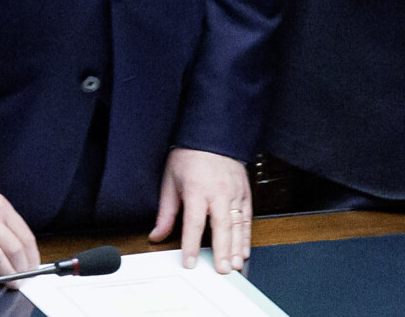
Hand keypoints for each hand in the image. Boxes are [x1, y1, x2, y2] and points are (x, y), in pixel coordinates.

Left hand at [152, 147, 253, 275]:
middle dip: (221, 251)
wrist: (211, 134)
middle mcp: (218, 192)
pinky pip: (247, 218)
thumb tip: (157, 235)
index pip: (194, 222)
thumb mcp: (170, 180)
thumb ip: (166, 212)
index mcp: (196, 189)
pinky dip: (246, 236)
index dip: (191, 245)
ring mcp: (234, 193)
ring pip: (238, 224)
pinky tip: (243, 251)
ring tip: (234, 265)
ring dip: (236, 247)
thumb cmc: (189, 156)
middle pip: (221, 226)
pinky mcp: (244, 193)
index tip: (190, 262)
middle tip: (221, 270)